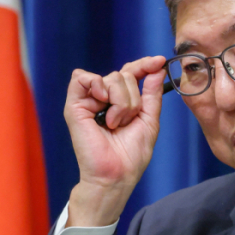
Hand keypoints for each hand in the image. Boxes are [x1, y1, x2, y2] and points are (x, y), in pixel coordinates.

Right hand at [63, 56, 166, 226]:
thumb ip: (152, 93)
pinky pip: (82, 78)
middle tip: (126, 122)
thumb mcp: (149, 119)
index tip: (160, 61)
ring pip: (111, 78)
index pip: (132, 72)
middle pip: (124, 75)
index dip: (145, 65)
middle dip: (133, 99)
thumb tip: (157, 68)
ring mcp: (89, 100)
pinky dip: (96, 86)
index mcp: (122, 100)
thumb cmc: (131, 154)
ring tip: (114, 123)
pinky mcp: (74, 106)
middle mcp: (105, 98)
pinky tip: (101, 102)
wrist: (116, 174)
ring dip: (121, 102)